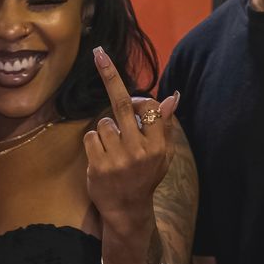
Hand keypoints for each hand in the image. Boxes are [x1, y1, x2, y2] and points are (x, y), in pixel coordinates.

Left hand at [84, 46, 180, 230]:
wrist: (127, 211)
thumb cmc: (145, 177)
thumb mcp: (162, 155)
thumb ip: (166, 126)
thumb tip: (173, 98)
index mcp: (158, 146)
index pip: (150, 108)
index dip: (141, 96)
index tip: (130, 88)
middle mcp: (139, 151)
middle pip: (123, 105)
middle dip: (110, 76)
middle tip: (99, 53)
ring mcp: (118, 159)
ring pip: (104, 123)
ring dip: (105, 129)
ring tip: (113, 148)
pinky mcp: (98, 166)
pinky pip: (90, 137)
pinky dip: (94, 142)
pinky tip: (102, 156)